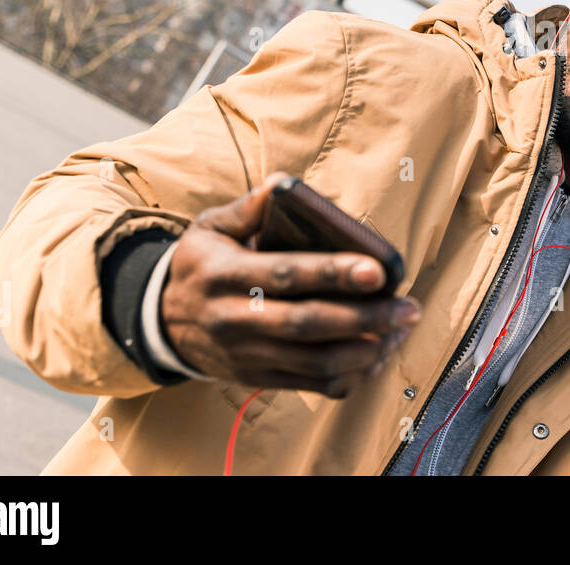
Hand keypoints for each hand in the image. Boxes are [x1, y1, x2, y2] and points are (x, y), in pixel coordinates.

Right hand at [160, 171, 419, 398]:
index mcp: (225, 275)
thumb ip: (249, 208)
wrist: (161, 323)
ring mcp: (246, 355)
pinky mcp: (257, 379)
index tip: (378, 270)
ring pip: (315, 362)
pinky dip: (351, 375)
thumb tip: (282, 184)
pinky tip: (378, 356)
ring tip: (401, 330)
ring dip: (367, 351)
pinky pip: (311, 384)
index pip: (286, 274)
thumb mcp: (211, 228)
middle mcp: (234, 320)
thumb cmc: (202, 265)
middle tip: (409, 308)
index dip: (334, 273)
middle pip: (308, 324)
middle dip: (366, 318)